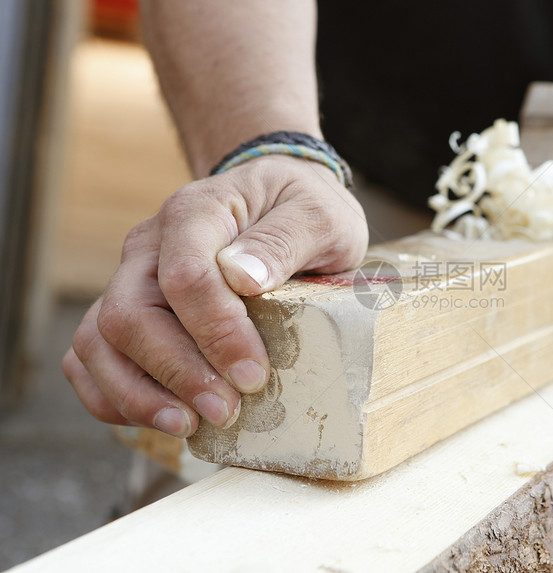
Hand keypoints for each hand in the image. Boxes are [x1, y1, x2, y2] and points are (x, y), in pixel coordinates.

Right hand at [63, 155, 367, 436]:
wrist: (279, 203)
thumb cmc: (301, 211)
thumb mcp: (318, 216)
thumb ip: (283, 240)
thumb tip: (243, 277)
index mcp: (197, 213)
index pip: (185, 275)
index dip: (215, 332)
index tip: (253, 374)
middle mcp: (150, 245)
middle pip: (129, 314)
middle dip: (176, 373)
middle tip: (225, 412)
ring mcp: (131, 278)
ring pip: (97, 340)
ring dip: (138, 394)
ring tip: (190, 426)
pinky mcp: (129, 309)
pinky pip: (90, 356)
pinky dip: (114, 395)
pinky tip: (162, 418)